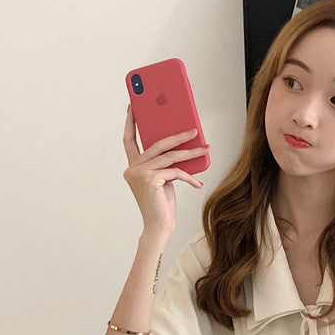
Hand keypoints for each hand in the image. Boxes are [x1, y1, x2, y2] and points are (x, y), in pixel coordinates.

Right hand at [122, 105, 208, 238]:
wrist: (159, 227)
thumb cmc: (161, 204)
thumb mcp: (163, 179)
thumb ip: (164, 164)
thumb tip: (180, 147)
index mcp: (132, 167)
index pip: (129, 140)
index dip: (130, 123)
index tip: (133, 107)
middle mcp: (132, 169)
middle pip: (157, 144)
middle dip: (177, 136)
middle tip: (193, 130)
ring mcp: (140, 174)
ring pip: (170, 156)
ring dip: (191, 152)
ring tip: (205, 149)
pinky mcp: (151, 180)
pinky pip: (175, 171)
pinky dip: (189, 177)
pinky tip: (198, 183)